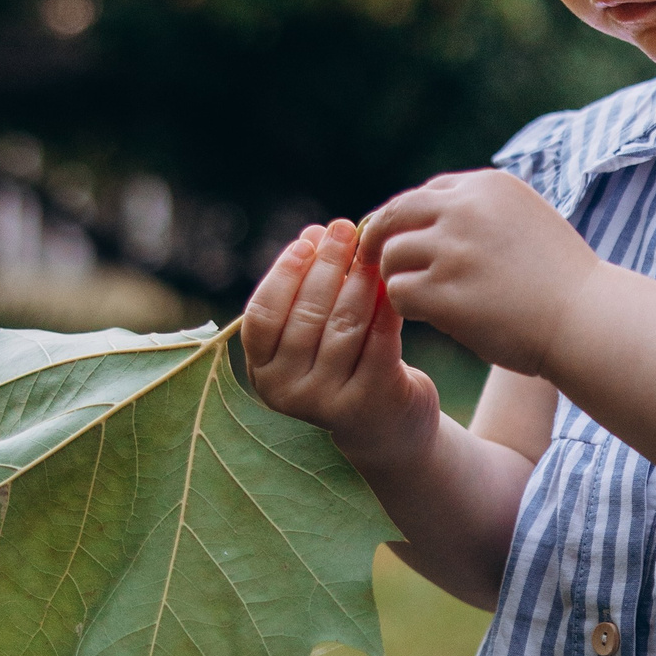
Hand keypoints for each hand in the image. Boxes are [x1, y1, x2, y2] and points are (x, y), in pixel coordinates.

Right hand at [241, 218, 438, 470]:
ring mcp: (326, 401)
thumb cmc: (344, 365)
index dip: (283, 273)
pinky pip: (379, 341)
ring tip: (371, 251)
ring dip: (359, 281)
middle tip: (342, 229)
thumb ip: (305, 291)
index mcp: (262, 371)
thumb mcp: (313, 334)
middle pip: (306, 314)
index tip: (306, 240)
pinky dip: (386, 308)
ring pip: (343, 325)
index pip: (262, 315)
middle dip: (327, 265)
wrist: (386, 427)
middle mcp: (286, 391)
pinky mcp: (369, 402)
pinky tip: (393, 283)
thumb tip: (313, 233)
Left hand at [359, 170, 605, 376]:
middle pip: (397, 214)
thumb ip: (483, 212)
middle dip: (380, 237)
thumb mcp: (527, 219)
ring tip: (420, 296)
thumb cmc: (560, 280)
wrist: (585, 319)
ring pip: (392, 255)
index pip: (427, 193)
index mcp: (488, 186)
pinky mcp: (443, 291)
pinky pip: (398, 292)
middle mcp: (466, 209)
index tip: (406, 239)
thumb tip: (431, 220)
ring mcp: (453, 249)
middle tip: (374, 260)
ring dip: (397, 277)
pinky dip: (405, 305)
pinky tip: (426, 315)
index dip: (411, 219)